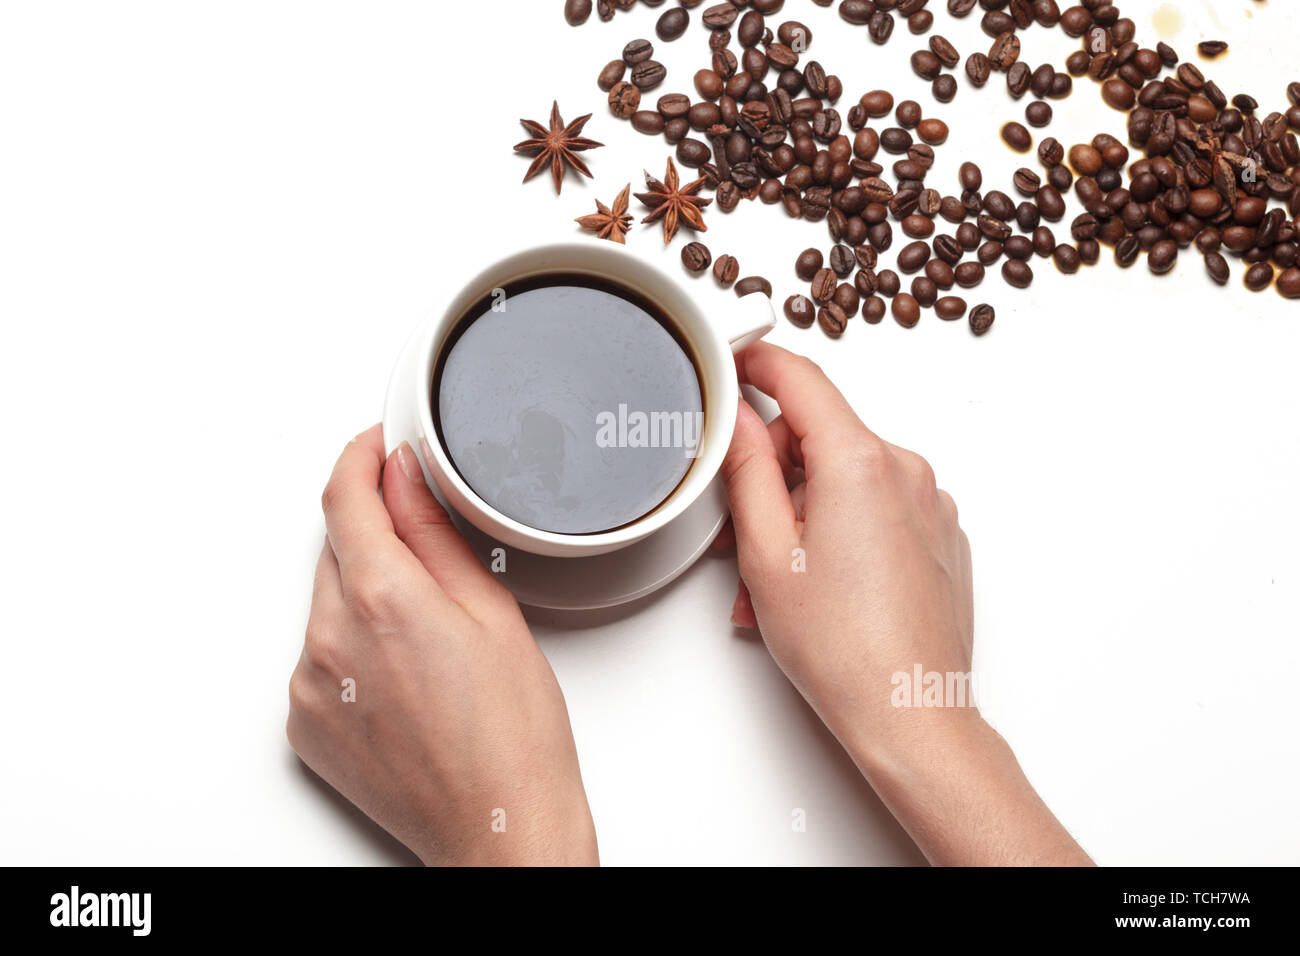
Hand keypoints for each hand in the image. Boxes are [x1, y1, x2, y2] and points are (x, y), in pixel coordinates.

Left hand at [287, 426, 596, 865]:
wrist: (498, 828)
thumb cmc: (512, 735)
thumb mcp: (491, 611)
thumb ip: (433, 533)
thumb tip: (405, 477)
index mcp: (382, 599)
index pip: (344, 496)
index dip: (359, 458)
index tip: (375, 446)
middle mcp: (330, 639)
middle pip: (337, 548)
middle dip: (377, 535)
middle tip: (436, 564)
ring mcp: (310, 685)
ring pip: (328, 602)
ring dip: (367, 595)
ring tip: (431, 642)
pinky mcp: (304, 722)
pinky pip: (320, 655)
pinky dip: (354, 647)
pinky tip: (407, 678)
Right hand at [719, 343, 1089, 865]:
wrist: (912, 713)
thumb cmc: (845, 650)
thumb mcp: (765, 551)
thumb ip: (745, 468)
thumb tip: (737, 417)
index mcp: (860, 462)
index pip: (802, 378)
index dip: (759, 363)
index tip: (735, 363)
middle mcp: (907, 470)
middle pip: (822, 435)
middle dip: (774, 471)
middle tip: (740, 529)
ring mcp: (931, 503)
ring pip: (847, 477)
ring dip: (803, 510)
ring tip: (777, 578)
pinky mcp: (942, 534)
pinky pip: (879, 506)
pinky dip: (841, 528)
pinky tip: (818, 581)